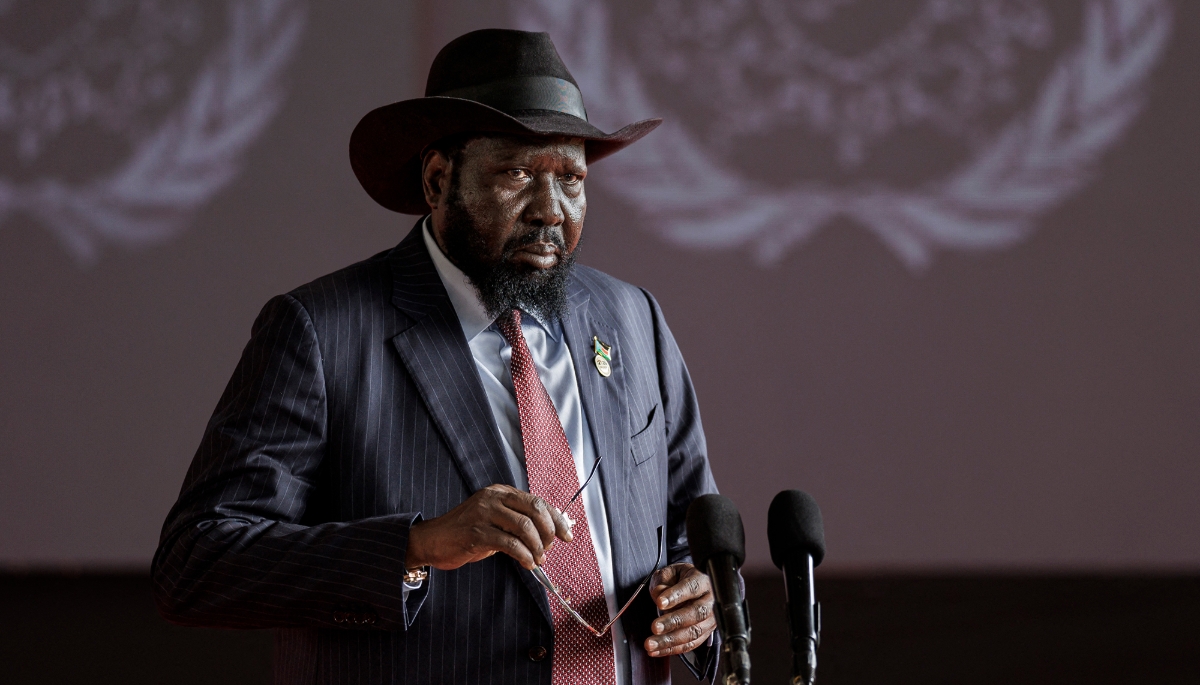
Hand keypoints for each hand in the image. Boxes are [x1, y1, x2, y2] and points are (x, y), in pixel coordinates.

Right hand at [405, 484, 572, 571]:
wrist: (432, 540)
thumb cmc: (466, 533)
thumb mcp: (495, 522)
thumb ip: (518, 523)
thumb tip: (550, 533)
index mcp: (500, 492)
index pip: (537, 502)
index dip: (556, 520)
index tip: (567, 536)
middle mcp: (493, 498)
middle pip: (534, 510)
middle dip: (548, 532)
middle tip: (549, 550)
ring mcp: (483, 513)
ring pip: (524, 527)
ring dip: (537, 547)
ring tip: (538, 560)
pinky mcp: (476, 532)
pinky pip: (509, 543)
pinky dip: (523, 555)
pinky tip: (527, 563)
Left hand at [644, 562, 716, 656]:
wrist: (695, 588)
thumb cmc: (680, 579)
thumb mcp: (669, 573)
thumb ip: (663, 581)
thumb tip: (659, 595)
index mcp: (702, 580)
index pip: (691, 587)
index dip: (676, 595)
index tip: (660, 602)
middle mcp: (711, 600)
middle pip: (697, 612)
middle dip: (674, 622)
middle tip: (655, 627)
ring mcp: (711, 619)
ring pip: (694, 632)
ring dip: (671, 640)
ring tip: (651, 644)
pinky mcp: (706, 633)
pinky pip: (691, 644)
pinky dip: (672, 649)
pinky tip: (656, 650)